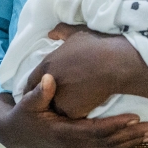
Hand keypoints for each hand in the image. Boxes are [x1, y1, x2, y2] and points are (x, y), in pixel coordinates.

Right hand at [0, 75, 147, 147]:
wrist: (16, 136)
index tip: (134, 116)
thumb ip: (38, 92)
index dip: (115, 125)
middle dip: (131, 136)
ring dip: (131, 142)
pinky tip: (136, 139)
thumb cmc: (24, 115)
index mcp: (62, 133)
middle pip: (108, 143)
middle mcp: (72, 146)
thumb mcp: (27, 102)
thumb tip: (49, 80)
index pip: (94, 131)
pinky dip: (122, 146)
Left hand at [24, 24, 144, 118]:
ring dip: (62, 105)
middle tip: (60, 95)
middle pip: (43, 96)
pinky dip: (76, 112)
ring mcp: (59, 99)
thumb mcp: (77, 33)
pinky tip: (85, 106)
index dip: (39, 84)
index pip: (33, 80)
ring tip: (74, 101)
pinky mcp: (71, 111)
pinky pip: (70, 115)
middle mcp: (48, 83)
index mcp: (47, 64)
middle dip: (49, 96)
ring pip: (56, 107)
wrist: (114, 64)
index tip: (46, 86)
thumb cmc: (97, 46)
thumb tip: (51, 32)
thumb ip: (61, 32)